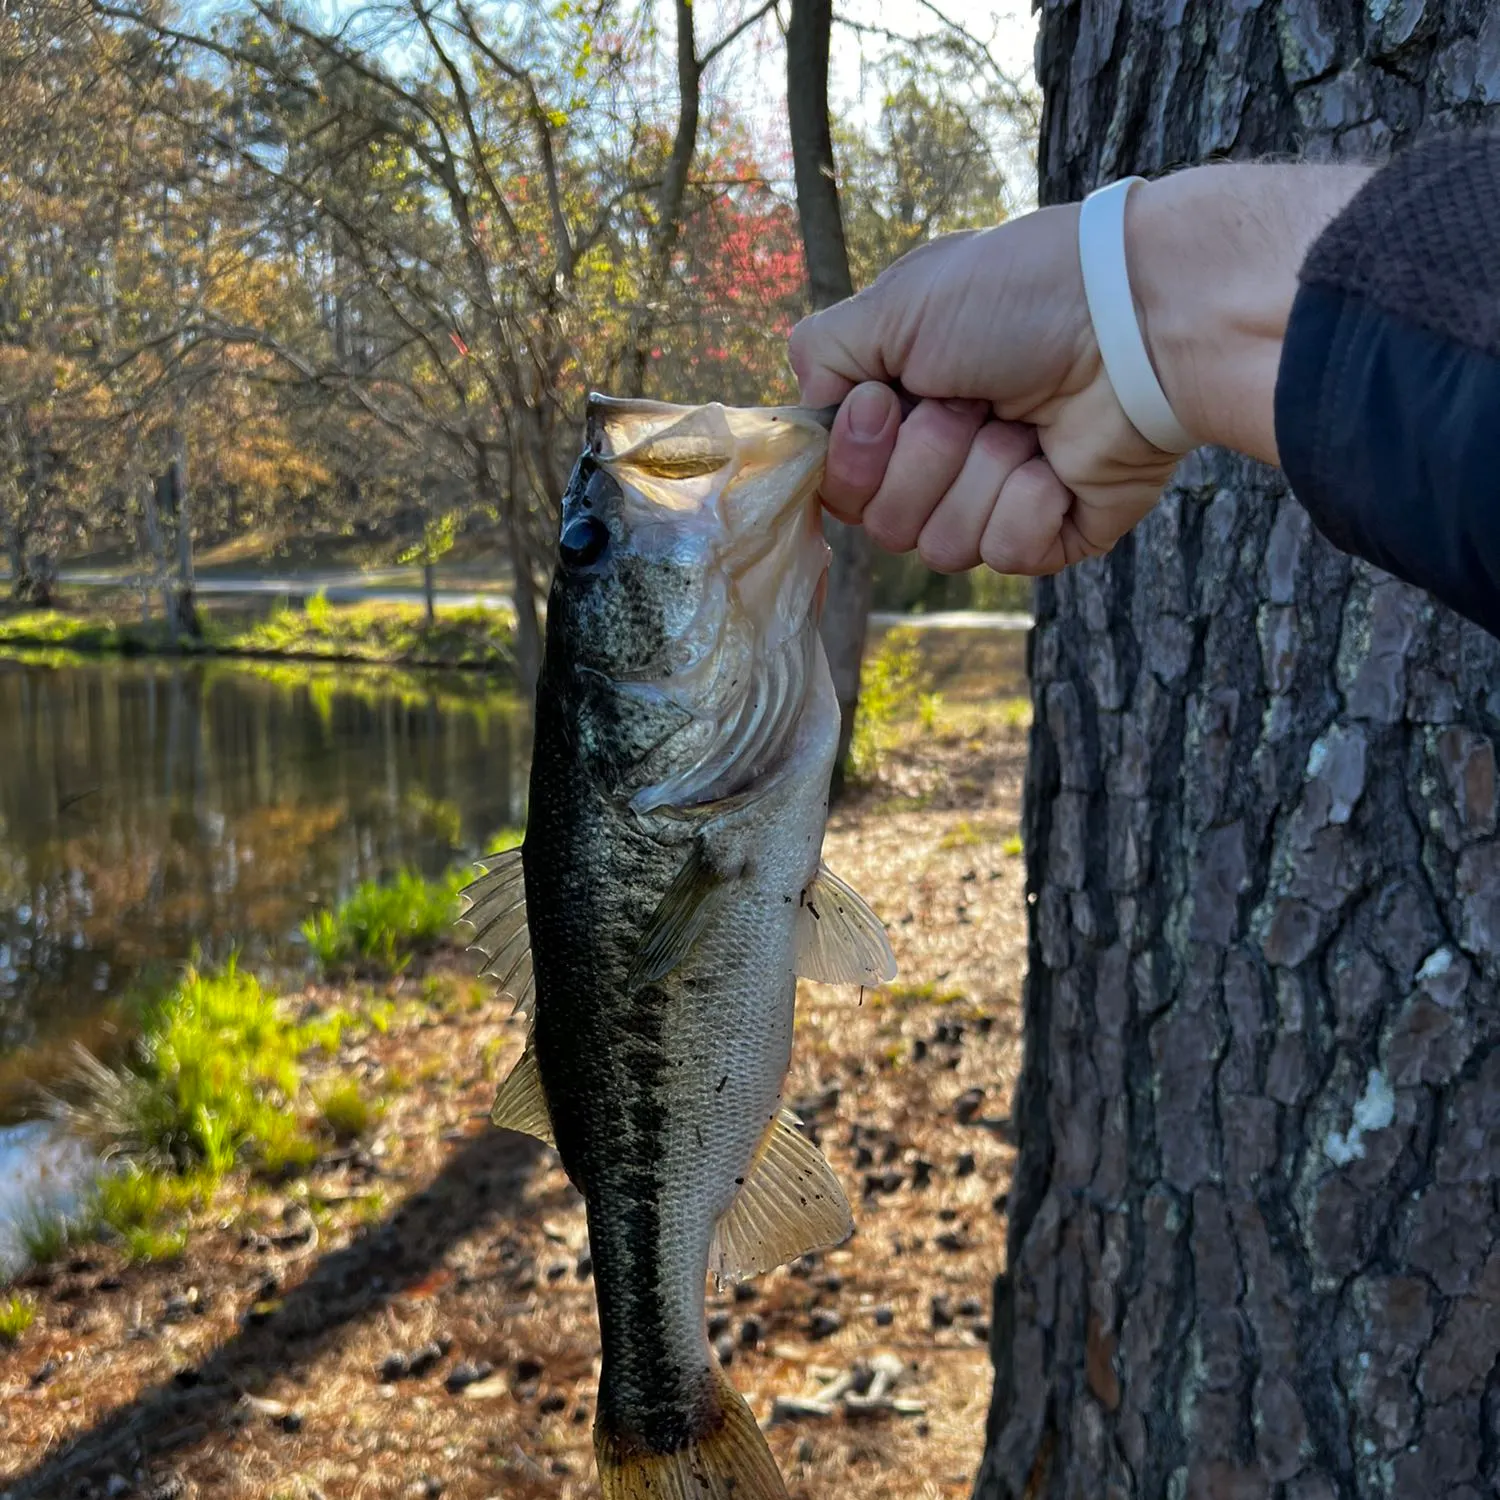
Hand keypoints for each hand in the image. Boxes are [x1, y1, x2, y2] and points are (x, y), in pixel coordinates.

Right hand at [788, 165, 1370, 574]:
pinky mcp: (1051, 533)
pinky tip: (1056, 459)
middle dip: (924, 459)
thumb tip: (815, 412)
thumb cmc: (1019, 296)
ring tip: (1023, 423)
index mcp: (903, 408)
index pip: (839, 483)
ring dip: (979, 474)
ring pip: (940, 546)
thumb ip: (823, 355)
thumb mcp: (897, 303)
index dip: (852, 458)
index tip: (885, 403)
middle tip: (971, 402)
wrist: (1133, 321)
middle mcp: (943, 459)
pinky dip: (1027, 501)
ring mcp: (997, 499)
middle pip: (882, 523)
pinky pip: (1003, 554)